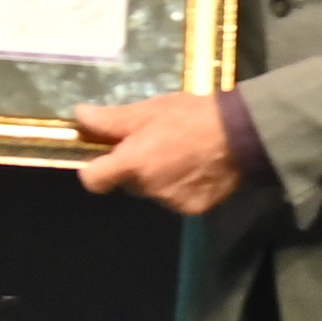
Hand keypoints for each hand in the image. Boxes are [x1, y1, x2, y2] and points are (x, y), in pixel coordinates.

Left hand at [70, 92, 239, 214]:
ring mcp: (172, 203)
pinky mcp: (195, 209)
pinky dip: (182, 186)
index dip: (94, 169)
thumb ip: (111, 119)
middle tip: (155, 143)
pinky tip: (198, 168)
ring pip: (153, 191)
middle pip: (127, 182)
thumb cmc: (191, 115)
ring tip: (182, 153)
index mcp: (132, 164)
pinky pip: (177, 199)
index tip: (105, 156)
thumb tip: (79, 116)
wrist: (242, 133)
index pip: (93, 181)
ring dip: (159, 177)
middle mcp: (148, 189)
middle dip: (135, 166)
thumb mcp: (149, 111)